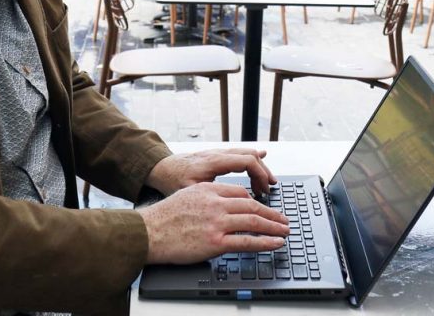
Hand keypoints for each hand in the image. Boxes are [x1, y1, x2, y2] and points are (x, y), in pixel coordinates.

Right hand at [138, 182, 289, 263]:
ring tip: (284, 231)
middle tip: (283, 219)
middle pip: (252, 206)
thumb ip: (206, 198)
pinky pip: (247, 241)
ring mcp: (216, 222)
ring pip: (254, 222)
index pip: (240, 194)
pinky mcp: (215, 241)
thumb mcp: (187, 196)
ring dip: (274, 227)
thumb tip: (221, 205)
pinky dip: (265, 242)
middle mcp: (215, 203)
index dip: (256, 202)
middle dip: (272, 214)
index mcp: (209, 190)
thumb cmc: (163, 217)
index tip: (264, 209)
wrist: (149, 232)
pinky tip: (275, 243)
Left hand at [144, 149, 276, 196]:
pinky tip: (261, 159)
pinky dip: (251, 159)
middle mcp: (217, 153)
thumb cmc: (171, 181)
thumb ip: (209, 197)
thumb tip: (227, 208)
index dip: (260, 175)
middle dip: (264, 171)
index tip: (264, 190)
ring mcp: (217, 152)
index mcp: (213, 162)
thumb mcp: (189, 192)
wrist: (159, 168)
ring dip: (259, 166)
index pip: (246, 161)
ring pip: (245, 153)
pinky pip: (238, 153)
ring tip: (268, 181)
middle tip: (270, 188)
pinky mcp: (215, 155)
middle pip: (250, 156)